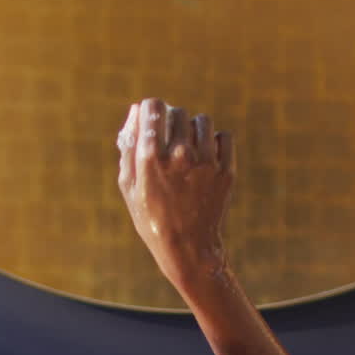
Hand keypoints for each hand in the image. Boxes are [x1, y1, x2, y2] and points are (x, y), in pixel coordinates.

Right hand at [117, 98, 233, 283]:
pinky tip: (206, 159)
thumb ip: (129, 145)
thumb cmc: (151, 216)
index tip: (153, 117)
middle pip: (178, 111)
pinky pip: (223, 136)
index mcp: (151, 158)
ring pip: (202, 121)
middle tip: (171, 140)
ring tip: (189, 150)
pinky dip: (215, 143)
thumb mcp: (129, 184)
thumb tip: (137, 110)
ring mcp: (206, 163)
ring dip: (195, 130)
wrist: (188, 248)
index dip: (151, 108)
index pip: (153, 106)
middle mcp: (180, 156)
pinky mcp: (226, 170)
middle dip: (172, 120)